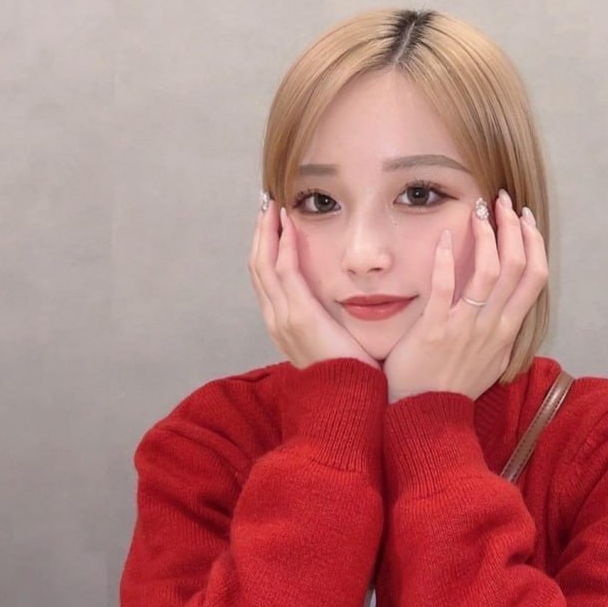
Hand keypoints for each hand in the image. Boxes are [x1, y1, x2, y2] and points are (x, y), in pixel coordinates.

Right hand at [248, 199, 379, 371]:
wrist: (350, 401)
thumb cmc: (349, 374)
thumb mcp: (332, 342)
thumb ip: (328, 322)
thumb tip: (336, 306)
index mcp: (282, 325)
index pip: (265, 278)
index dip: (265, 248)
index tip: (272, 223)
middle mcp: (276, 320)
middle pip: (257, 267)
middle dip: (260, 234)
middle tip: (266, 205)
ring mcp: (283, 319)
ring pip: (264, 265)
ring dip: (268, 232)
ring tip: (273, 206)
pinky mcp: (299, 317)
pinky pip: (285, 272)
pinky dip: (284, 245)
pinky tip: (289, 224)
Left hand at [382, 190, 547, 402]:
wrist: (422, 418)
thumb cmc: (451, 388)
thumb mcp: (489, 363)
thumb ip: (499, 336)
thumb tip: (507, 314)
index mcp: (507, 332)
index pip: (535, 279)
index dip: (534, 244)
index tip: (525, 219)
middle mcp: (493, 327)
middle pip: (519, 268)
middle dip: (515, 228)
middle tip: (504, 202)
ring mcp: (465, 328)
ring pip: (490, 272)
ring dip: (488, 235)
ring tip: (479, 210)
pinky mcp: (435, 330)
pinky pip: (446, 287)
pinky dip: (449, 259)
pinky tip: (447, 237)